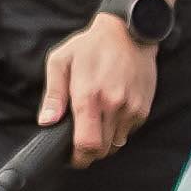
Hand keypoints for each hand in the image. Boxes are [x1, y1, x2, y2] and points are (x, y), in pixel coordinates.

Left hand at [38, 8, 160, 166]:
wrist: (129, 32)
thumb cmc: (91, 46)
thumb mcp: (61, 62)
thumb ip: (53, 95)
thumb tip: (46, 121)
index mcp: (89, 97)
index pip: (87, 144)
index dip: (78, 158)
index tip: (71, 158)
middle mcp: (113, 106)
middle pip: (102, 150)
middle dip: (89, 153)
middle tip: (79, 144)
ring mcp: (131, 108)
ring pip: (117, 144)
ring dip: (104, 142)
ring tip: (95, 127)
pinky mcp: (143, 108)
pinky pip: (129, 132)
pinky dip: (118, 131)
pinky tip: (110, 115)